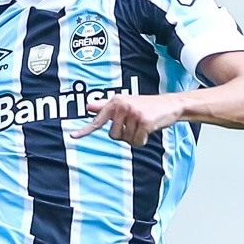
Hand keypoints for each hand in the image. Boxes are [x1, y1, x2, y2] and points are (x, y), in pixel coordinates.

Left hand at [70, 90, 184, 145]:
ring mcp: (133, 113)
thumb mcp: (125, 103)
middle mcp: (122, 106)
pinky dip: (143, 140)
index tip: (73, 136)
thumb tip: (88, 106)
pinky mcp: (144, 121)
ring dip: (136, 138)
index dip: (85, 130)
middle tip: (135, 125)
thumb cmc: (146, 105)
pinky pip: (137, 141)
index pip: (98, 120)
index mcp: (115, 102)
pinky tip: (149, 129)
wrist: (170, 104)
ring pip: (127, 140)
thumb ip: (106, 106)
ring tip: (143, 125)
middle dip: (125, 135)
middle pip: (113, 136)